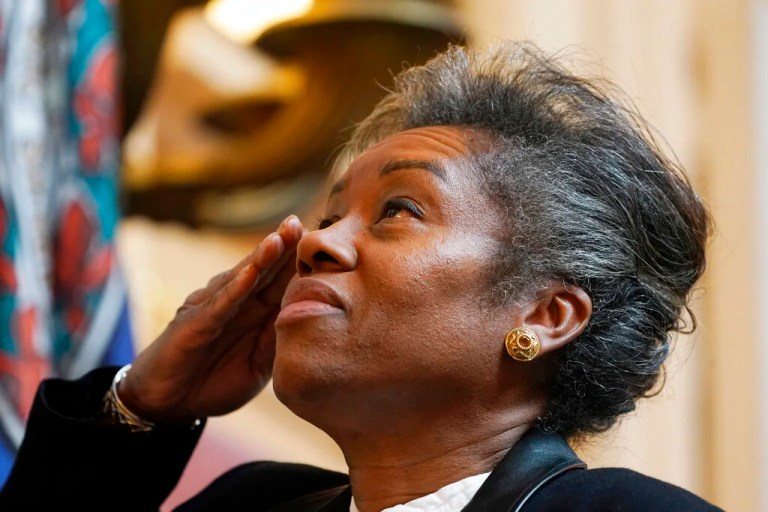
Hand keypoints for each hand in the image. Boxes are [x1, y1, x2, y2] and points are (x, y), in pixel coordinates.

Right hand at [118, 215, 303, 423]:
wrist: (168, 404)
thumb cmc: (214, 381)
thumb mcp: (258, 364)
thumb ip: (279, 340)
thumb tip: (312, 320)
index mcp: (253, 312)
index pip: (280, 281)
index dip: (298, 261)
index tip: (324, 241)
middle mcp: (234, 303)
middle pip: (263, 270)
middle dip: (282, 246)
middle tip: (300, 222)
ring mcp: (213, 309)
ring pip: (241, 279)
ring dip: (261, 258)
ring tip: (280, 236)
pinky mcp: (195, 324)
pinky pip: (218, 305)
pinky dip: (235, 289)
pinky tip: (250, 273)